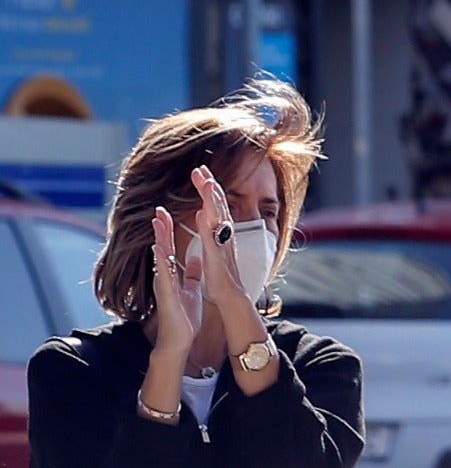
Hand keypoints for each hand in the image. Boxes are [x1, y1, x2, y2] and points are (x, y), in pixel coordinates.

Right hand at [150, 207, 201, 355]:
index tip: (166, 213)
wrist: (179, 339)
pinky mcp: (168, 294)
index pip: (169, 249)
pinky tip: (159, 248)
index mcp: (172, 275)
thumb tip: (195, 260)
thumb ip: (192, 275)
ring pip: (161, 258)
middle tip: (158, 209)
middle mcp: (166, 277)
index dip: (168, 231)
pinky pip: (164, 275)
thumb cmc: (184, 316)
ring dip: (159, 239)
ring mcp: (165, 285)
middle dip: (161, 229)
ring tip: (158, 221)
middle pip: (163, 248)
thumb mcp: (191, 290)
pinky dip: (162, 261)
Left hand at [189, 165, 247, 306]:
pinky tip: (201, 213)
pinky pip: (212, 240)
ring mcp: (222, 247)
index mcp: (221, 235)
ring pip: (218, 218)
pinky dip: (207, 226)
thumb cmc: (222, 278)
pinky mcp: (218, 259)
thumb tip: (203, 216)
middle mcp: (225, 237)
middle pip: (219, 207)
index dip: (210, 190)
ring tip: (206, 183)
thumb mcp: (214, 251)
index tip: (202, 174)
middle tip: (201, 168)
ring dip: (212, 200)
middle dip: (210, 187)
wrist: (232, 299)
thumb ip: (210, 234)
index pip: (216, 208)